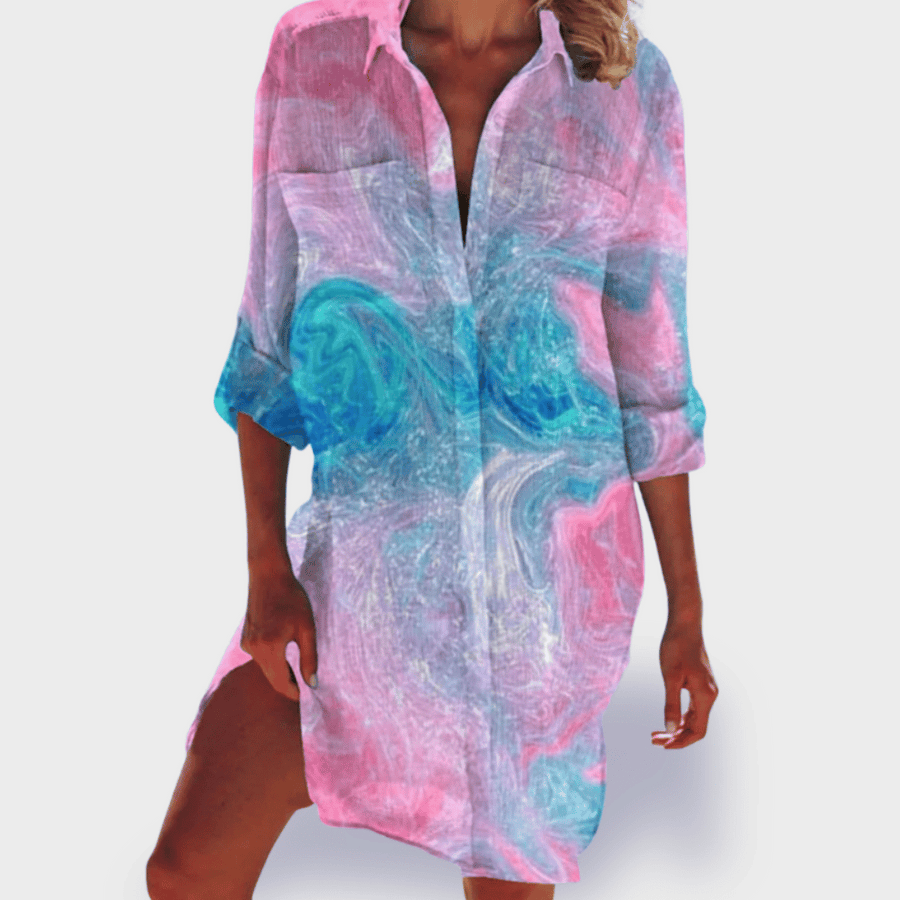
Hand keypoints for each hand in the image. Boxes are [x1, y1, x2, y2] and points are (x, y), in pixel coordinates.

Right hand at [241, 568, 318, 701]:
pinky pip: (260, 658)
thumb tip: (312, 683)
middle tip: (305, 688)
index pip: (281, 683)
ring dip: (280, 673)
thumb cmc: (292, 598)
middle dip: (288, 685)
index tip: (307, 698)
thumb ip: (310, 658)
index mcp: (270, 648)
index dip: (294, 693)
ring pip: (265, 669)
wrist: (269, 576)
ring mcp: (246, 644)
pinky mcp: (245, 638)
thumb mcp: (307, 628)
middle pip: (271, 678)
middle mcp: (254, 649)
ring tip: (297, 672)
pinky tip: (284, 653)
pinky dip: (271, 661)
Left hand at [650, 622, 717, 748]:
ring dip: (677, 728)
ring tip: (656, 734)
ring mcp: (706, 689)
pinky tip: (667, 718)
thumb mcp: (670, 677)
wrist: (684, 625)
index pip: (698, 731)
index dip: (682, 742)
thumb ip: (671, 704)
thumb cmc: (676, 647)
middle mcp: (710, 695)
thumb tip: (671, 730)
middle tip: (654, 740)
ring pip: (694, 718)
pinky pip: (693, 708)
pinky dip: (680, 716)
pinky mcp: (700, 683)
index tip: (663, 745)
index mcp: (705, 695)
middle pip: (696, 727)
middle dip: (676, 736)